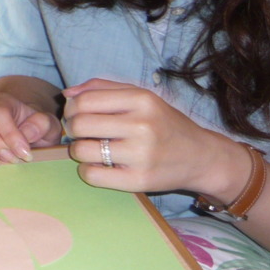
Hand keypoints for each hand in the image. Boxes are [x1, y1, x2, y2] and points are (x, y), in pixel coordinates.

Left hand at [62, 78, 245, 196]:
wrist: (202, 157)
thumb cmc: (164, 124)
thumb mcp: (140, 96)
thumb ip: (102, 89)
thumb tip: (67, 95)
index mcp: (141, 100)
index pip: (84, 101)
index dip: (73, 109)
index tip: (79, 116)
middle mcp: (142, 125)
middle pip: (79, 125)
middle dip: (74, 130)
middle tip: (85, 134)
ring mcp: (142, 154)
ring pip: (81, 150)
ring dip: (80, 151)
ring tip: (94, 150)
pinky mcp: (139, 180)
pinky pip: (92, 175)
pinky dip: (89, 171)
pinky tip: (101, 166)